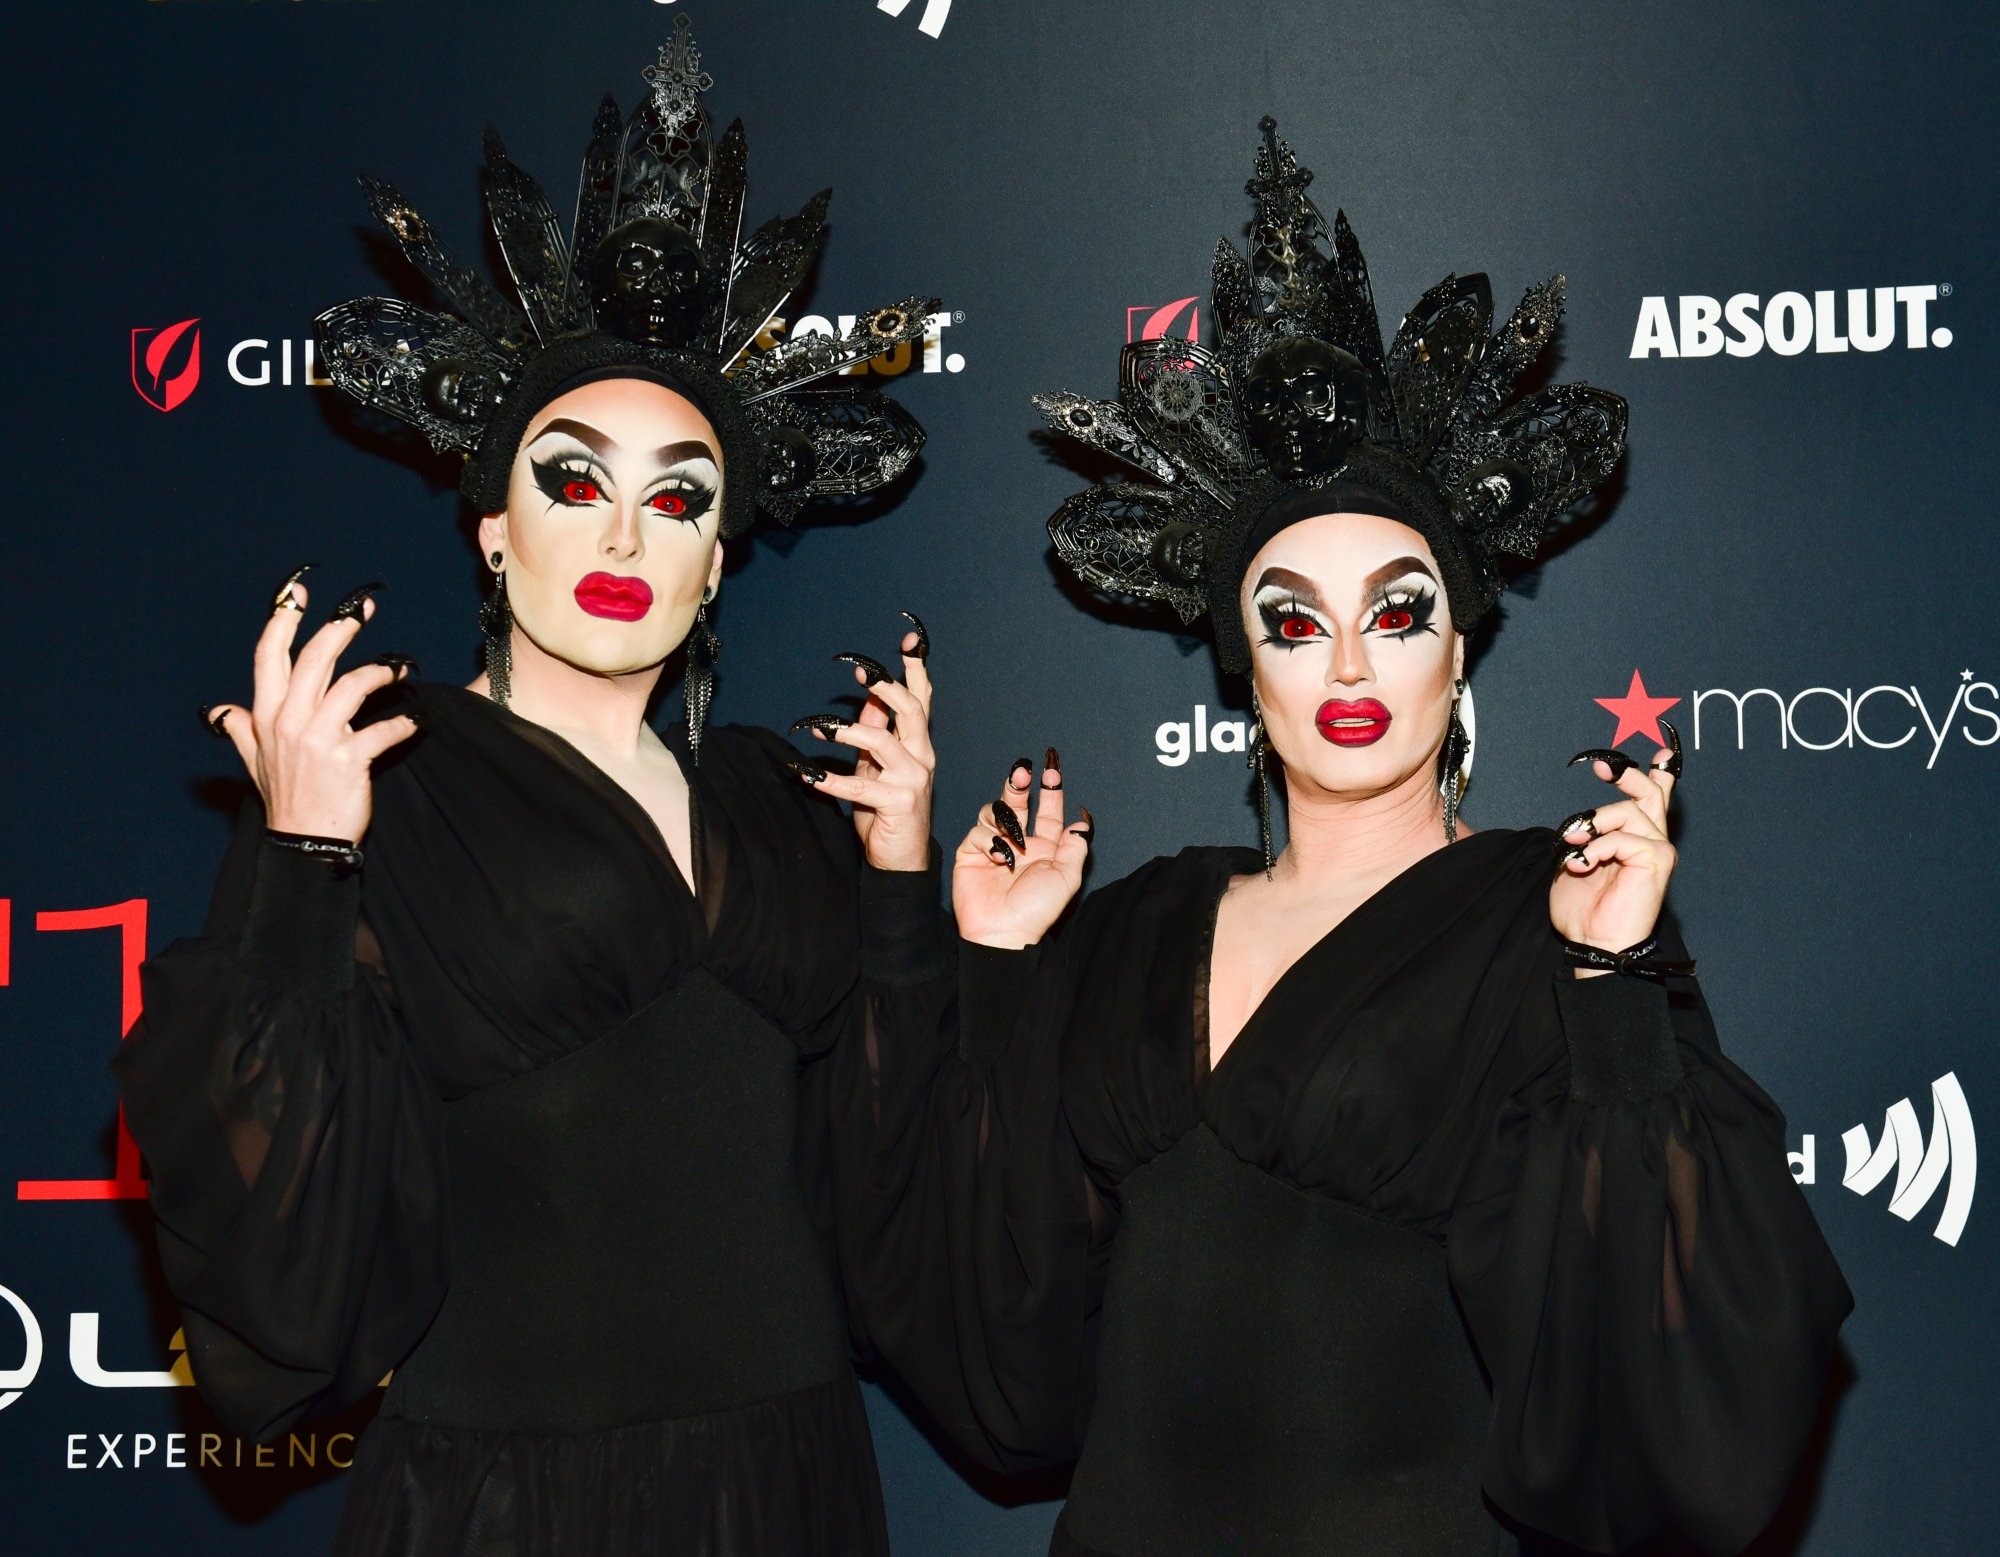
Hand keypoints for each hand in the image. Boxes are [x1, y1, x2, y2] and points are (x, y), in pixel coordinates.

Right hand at [204, 567, 419, 844]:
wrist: (302, 843)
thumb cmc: (284, 798)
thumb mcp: (253, 762)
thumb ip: (240, 729)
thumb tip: (221, 710)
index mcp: (265, 715)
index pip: (269, 656)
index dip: (283, 620)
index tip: (298, 592)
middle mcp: (288, 722)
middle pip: (314, 659)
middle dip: (340, 628)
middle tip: (364, 610)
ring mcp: (318, 740)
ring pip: (352, 686)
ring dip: (382, 672)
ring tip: (401, 669)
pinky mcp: (348, 760)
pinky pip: (383, 730)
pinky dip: (405, 724)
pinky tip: (416, 723)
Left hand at [791, 613, 934, 872]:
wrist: (899, 859)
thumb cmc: (886, 812)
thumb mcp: (876, 766)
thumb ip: (876, 732)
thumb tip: (867, 696)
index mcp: (918, 745)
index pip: (922, 699)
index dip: (915, 669)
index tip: (908, 640)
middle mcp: (922, 757)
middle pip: (912, 711)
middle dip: (887, 686)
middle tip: (862, 670)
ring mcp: (913, 781)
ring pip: (883, 743)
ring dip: (849, 731)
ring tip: (821, 728)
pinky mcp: (898, 804)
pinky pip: (860, 787)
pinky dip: (831, 781)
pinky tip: (808, 775)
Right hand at [952, 750, 1090, 949]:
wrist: (1004, 932)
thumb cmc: (1037, 910)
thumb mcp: (1067, 877)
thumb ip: (1075, 846)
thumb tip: (1082, 820)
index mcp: (1045, 848)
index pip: (1049, 812)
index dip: (1051, 791)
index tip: (1053, 770)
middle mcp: (1019, 844)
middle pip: (1018, 804)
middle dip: (1021, 786)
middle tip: (1024, 771)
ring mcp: (993, 847)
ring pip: (994, 813)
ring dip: (1005, 818)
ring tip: (1013, 837)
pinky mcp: (970, 854)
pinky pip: (977, 833)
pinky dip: (989, 840)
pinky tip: (998, 858)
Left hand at [1549, 721, 1680, 971]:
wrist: (1594, 941)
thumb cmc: (1585, 909)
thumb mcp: (1577, 862)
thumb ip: (1586, 838)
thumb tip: (1581, 824)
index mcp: (1636, 840)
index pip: (1654, 799)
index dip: (1657, 773)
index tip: (1661, 752)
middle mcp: (1653, 841)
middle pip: (1649, 792)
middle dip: (1627, 774)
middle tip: (1603, 767)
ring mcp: (1658, 850)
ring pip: (1628, 811)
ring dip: (1593, 823)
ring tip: (1574, 844)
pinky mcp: (1657, 860)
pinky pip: (1622, 837)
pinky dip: (1596, 848)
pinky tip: (1584, 864)